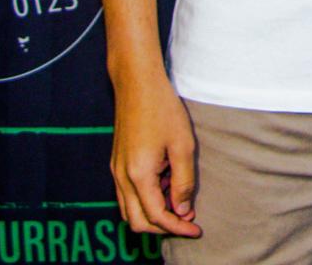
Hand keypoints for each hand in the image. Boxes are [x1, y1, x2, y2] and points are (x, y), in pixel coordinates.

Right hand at [109, 68, 201, 236]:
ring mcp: (116, 170)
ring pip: (128, 210)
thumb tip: (182, 211)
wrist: (136, 83)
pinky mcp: (116, 162)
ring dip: (152, 215)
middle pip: (137, 221)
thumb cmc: (162, 109)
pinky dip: (144, 200)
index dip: (177, 227)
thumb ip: (183, 182)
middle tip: (187, 222)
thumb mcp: (183, 146)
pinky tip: (165, 186)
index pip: (156, 216)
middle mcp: (121, 177)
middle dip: (162, 227)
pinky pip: (126, 194)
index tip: (196, 230)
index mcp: (138, 175)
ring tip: (178, 204)